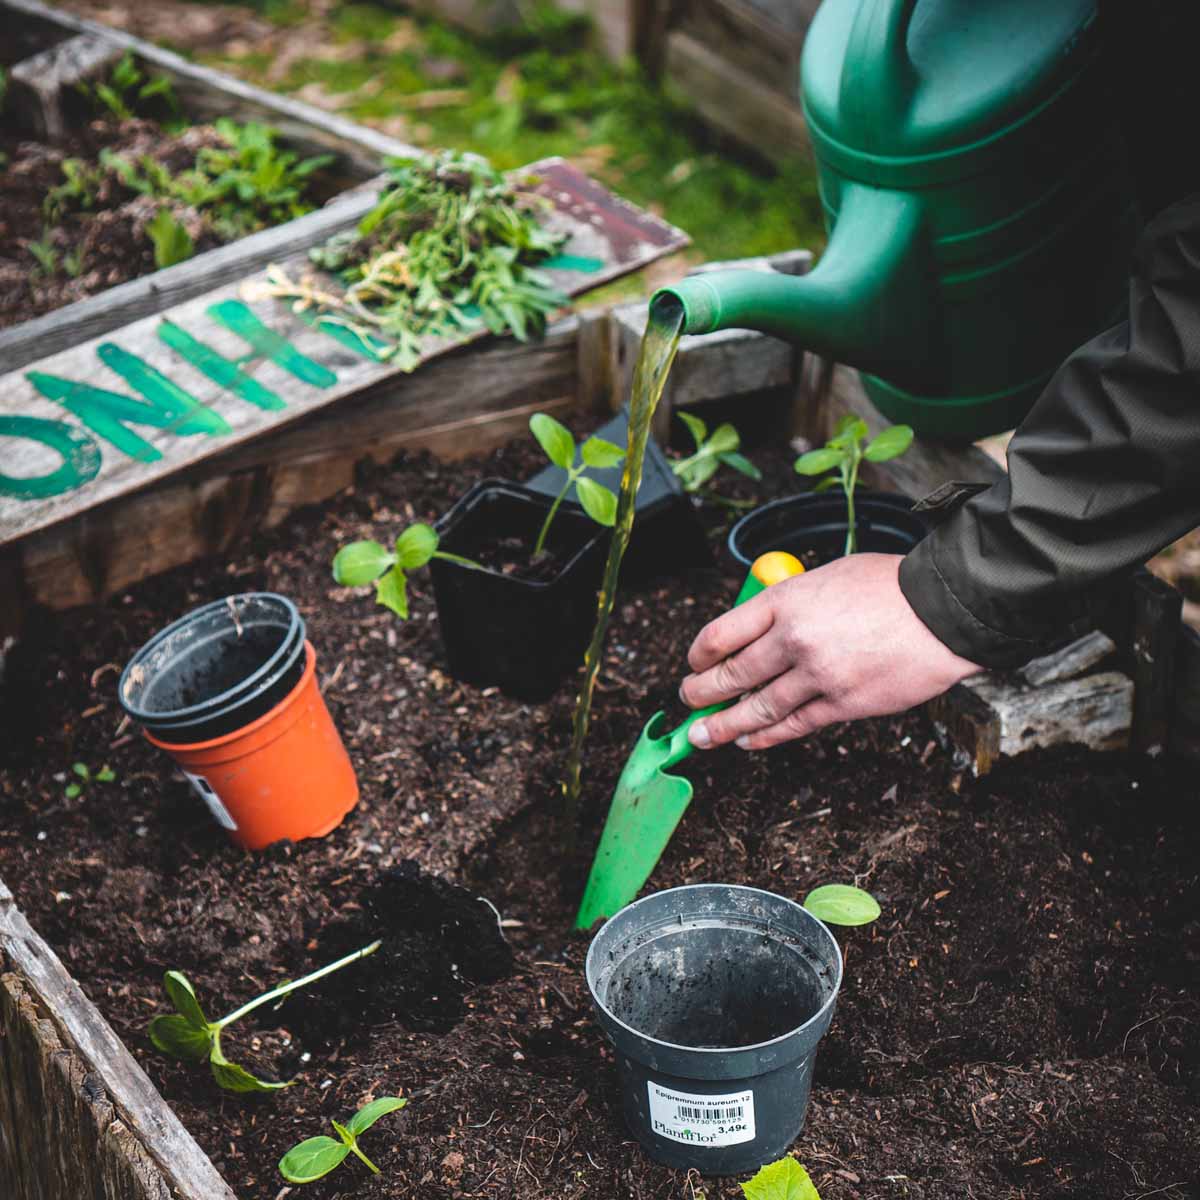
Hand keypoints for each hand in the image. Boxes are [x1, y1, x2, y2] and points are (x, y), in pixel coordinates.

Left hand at [679, 553, 980, 749]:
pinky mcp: (843, 704)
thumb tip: (760, 628)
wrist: (944, 611)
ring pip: (756, 708)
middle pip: (732, 674)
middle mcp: (794, 639)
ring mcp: (817, 675)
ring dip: (723, 725)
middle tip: (687, 701)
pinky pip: (793, 725)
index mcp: (786, 601)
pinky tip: (748, 740)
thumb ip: (790, 602)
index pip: (721, 633)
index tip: (693, 663)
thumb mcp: (826, 576)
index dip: (699, 654)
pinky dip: (766, 736)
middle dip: (701, 693)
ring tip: (702, 735)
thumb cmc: (889, 587)